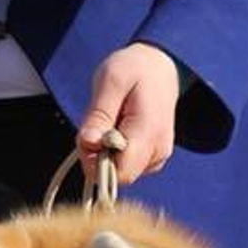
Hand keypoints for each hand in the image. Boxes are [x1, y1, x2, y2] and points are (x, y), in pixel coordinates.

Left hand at [78, 43, 179, 185]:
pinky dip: (113, 154)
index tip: (89, 135)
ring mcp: (157, 159)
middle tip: (94, 126)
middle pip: (118, 177)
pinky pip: (125, 169)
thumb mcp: (110, 80)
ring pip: (120, 175)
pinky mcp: (152, 161)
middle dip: (97, 158)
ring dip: (104, 155)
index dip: (96, 162)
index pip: (120, 171)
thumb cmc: (134, 70)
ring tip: (109, 123)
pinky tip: (117, 131)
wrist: (160, 70)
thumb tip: (88, 144)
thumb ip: (98, 115)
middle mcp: (157, 152)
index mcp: (149, 132)